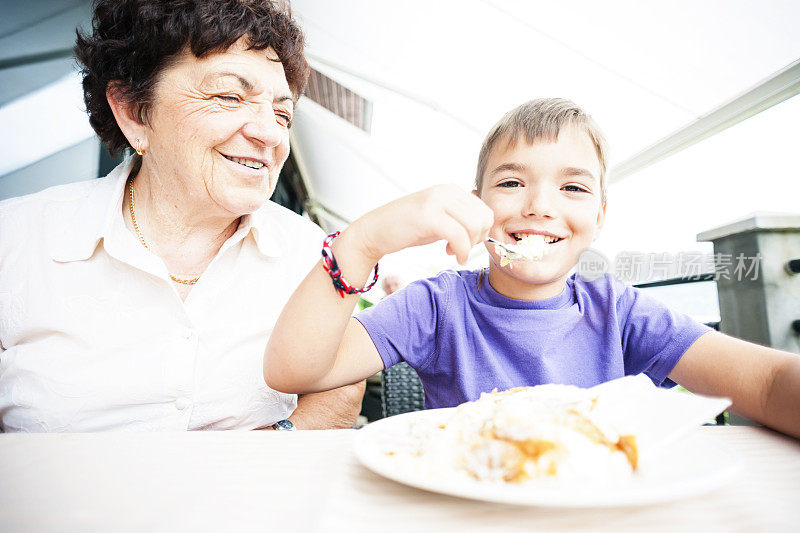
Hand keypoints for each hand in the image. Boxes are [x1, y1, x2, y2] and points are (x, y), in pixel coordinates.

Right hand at [348, 185, 493, 263]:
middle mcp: (445, 191)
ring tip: (455, 253)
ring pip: (475, 225)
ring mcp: (436, 201)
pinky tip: (453, 257)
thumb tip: (484, 227)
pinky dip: (462, 251)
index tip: (465, 243)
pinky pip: (459, 236)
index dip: (481, 231)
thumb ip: (458, 217)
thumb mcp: (438, 217)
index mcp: (450, 190)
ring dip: (470, 246)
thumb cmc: (406, 228)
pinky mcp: (428, 216)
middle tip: (461, 249)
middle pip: (484, 217)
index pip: (485, 210)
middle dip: (477, 239)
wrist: (374, 232)